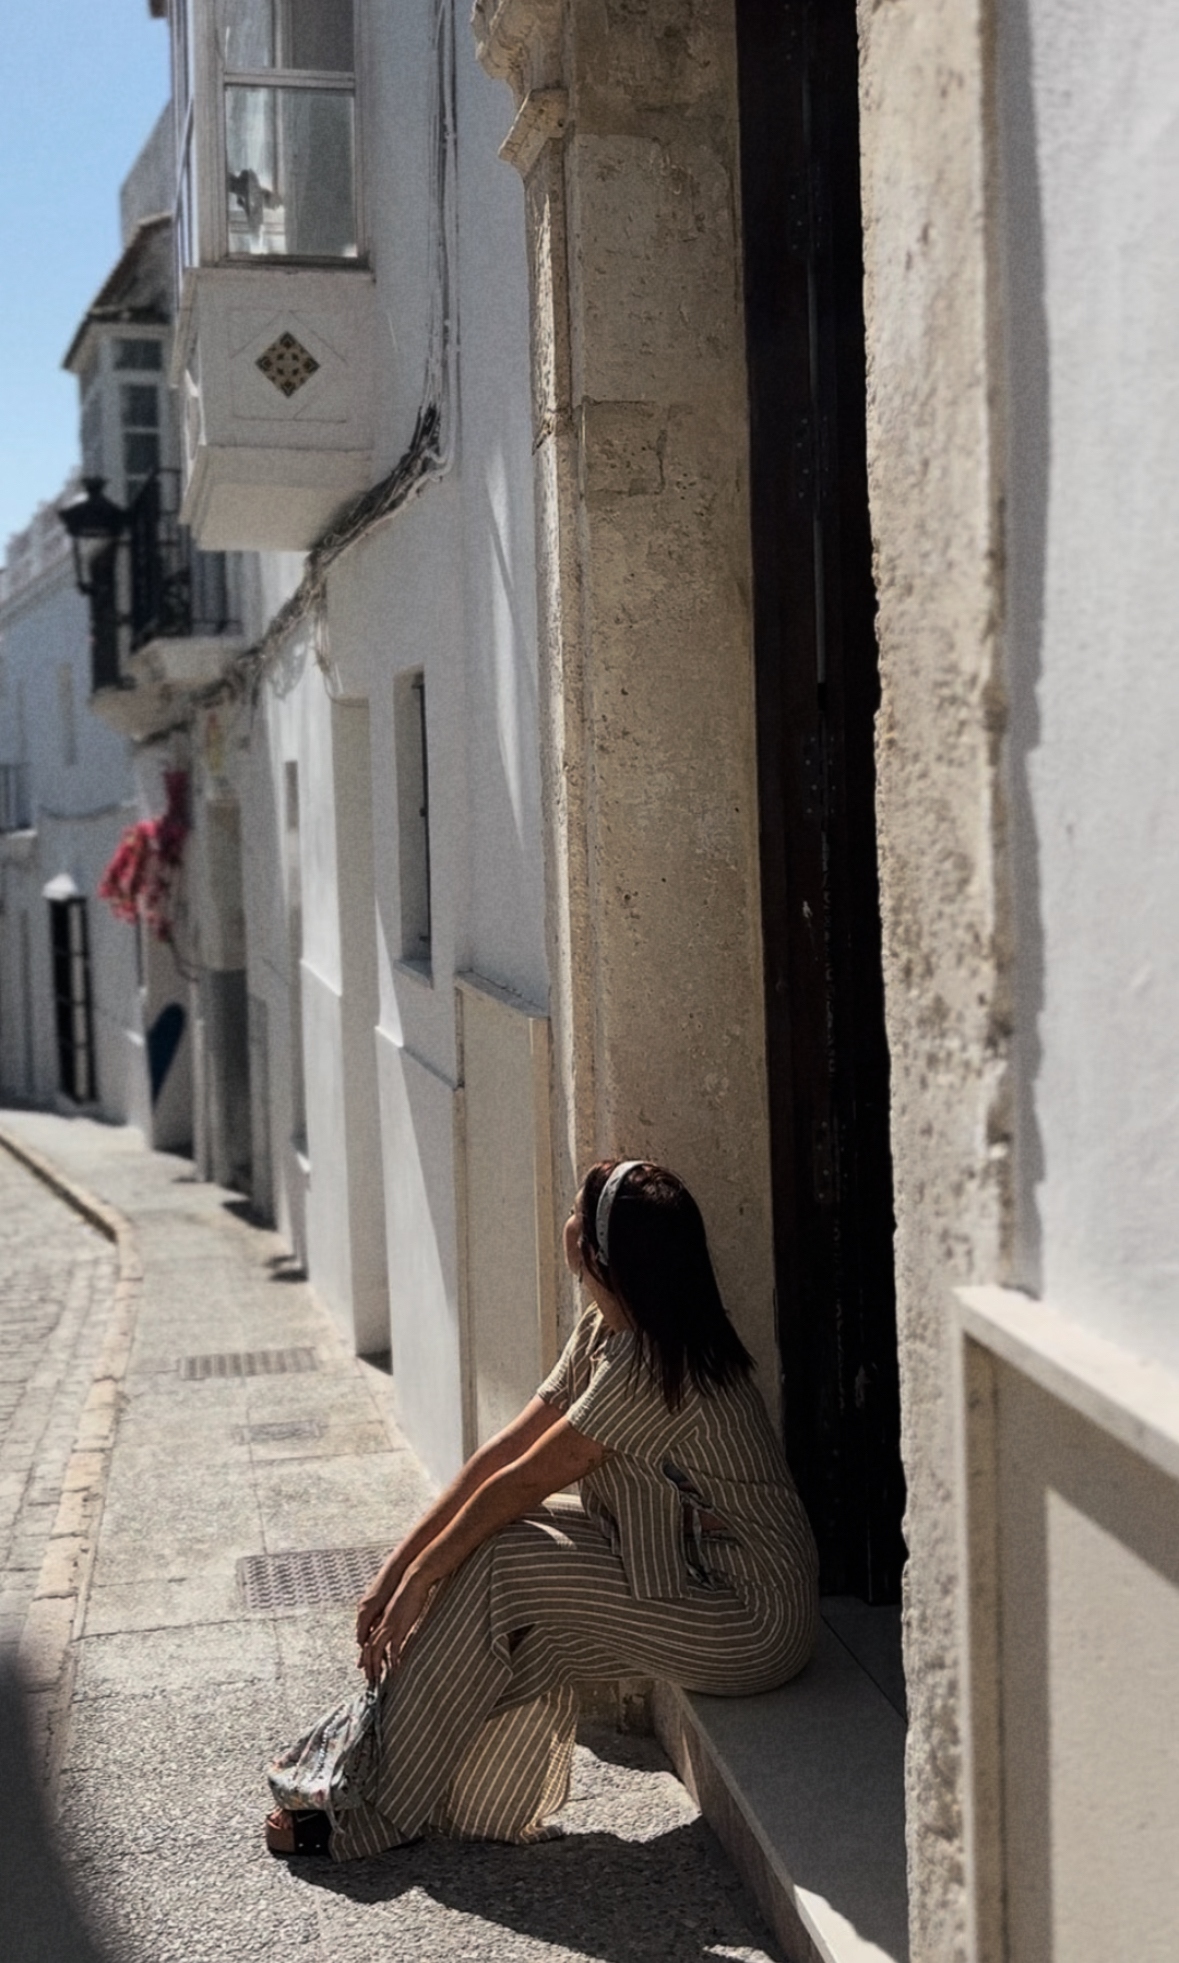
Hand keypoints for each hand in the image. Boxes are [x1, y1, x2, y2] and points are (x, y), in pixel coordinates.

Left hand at [357, 1567, 432, 1683]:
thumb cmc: (408, 1592)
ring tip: (377, 1679)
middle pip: (368, 1648)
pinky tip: (395, 1670)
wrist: (412, 1580)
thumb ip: (393, 1618)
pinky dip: (393, 1660)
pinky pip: (393, 1647)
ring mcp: (388, 1625)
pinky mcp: (398, 1626)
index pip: (368, 1641)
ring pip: (376, 1650)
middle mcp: (380, 1623)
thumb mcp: (397, 1608)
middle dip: (368, 1665)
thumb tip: (395, 1627)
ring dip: (375, 1666)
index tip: (366, 1667)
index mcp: (380, 1619)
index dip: (366, 1655)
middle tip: (370, 1679)